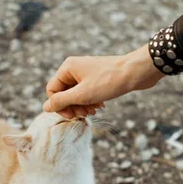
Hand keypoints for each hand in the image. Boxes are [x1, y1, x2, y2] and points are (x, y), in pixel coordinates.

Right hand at [43, 44, 164, 117]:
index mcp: (67, 68)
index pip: (52, 91)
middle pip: (64, 93)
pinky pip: (87, 92)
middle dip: (73, 106)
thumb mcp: (83, 95)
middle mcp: (74, 68)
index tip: (73, 115)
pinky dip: (91, 101)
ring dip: (83, 105)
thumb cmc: (109, 81)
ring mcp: (86, 72)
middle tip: (86, 114)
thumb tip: (45, 107)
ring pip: (76, 94)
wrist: (136, 72)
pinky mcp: (97, 77)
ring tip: (95, 111)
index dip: (60, 106)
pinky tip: (101, 105)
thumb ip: (62, 101)